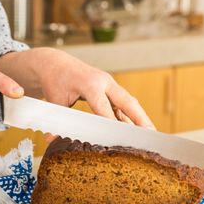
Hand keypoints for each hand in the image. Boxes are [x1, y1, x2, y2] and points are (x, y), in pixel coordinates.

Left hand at [0, 47, 154, 128]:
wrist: (55, 63)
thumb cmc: (55, 81)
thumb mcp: (54, 100)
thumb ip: (58, 120)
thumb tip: (52, 139)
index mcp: (90, 84)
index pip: (104, 107)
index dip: (113, 123)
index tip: (121, 138)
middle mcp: (104, 82)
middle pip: (127, 101)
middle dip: (140, 117)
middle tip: (151, 133)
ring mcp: (109, 84)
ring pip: (128, 103)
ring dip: (139, 118)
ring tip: (150, 135)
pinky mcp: (109, 89)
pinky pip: (122, 104)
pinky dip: (129, 116)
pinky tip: (135, 130)